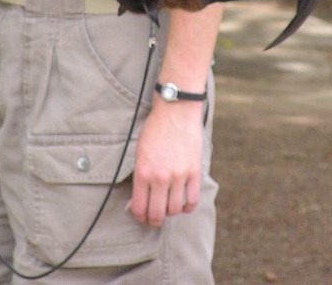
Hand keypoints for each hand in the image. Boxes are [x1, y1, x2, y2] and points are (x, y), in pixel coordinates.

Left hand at [129, 99, 203, 226]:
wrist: (175, 111)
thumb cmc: (155, 129)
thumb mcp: (140, 152)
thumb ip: (139, 177)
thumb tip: (136, 201)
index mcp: (142, 171)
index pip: (139, 208)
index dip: (139, 216)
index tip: (142, 215)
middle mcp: (159, 177)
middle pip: (157, 214)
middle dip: (154, 220)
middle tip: (154, 218)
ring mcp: (178, 175)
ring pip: (175, 210)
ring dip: (171, 212)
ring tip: (169, 206)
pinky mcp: (194, 172)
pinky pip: (192, 200)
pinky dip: (187, 207)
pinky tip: (183, 203)